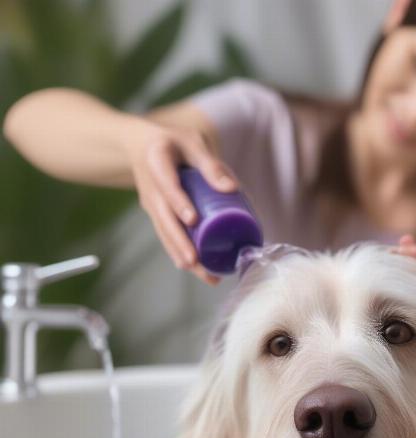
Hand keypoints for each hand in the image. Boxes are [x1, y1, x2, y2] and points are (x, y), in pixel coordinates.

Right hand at [123, 119, 238, 284]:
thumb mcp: (192, 143)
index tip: (191, 219)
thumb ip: (211, 164)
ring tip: (203, 275)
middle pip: (163, 219)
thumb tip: (233, 189)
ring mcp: (152, 204)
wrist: (139, 145)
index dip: (179, 202)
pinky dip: (179, 252)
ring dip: (181, 255)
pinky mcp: (157, 215)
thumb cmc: (173, 142)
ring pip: (164, 233)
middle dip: (179, 242)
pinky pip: (166, 236)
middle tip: (194, 261)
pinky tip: (196, 269)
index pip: (167, 185)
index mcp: (158, 162)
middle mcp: (151, 188)